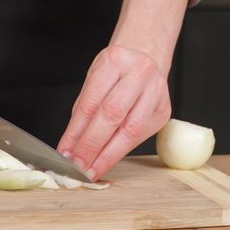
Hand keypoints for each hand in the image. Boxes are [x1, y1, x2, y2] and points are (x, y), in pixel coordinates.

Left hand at [57, 45, 170, 180]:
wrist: (145, 60)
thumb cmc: (114, 74)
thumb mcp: (93, 83)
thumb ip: (82, 113)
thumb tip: (69, 148)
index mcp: (114, 61)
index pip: (91, 102)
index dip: (76, 131)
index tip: (65, 152)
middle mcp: (139, 73)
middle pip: (112, 115)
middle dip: (91, 145)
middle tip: (77, 165)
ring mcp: (156, 92)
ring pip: (130, 130)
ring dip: (107, 155)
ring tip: (90, 170)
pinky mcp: (163, 111)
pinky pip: (140, 136)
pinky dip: (119, 152)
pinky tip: (106, 162)